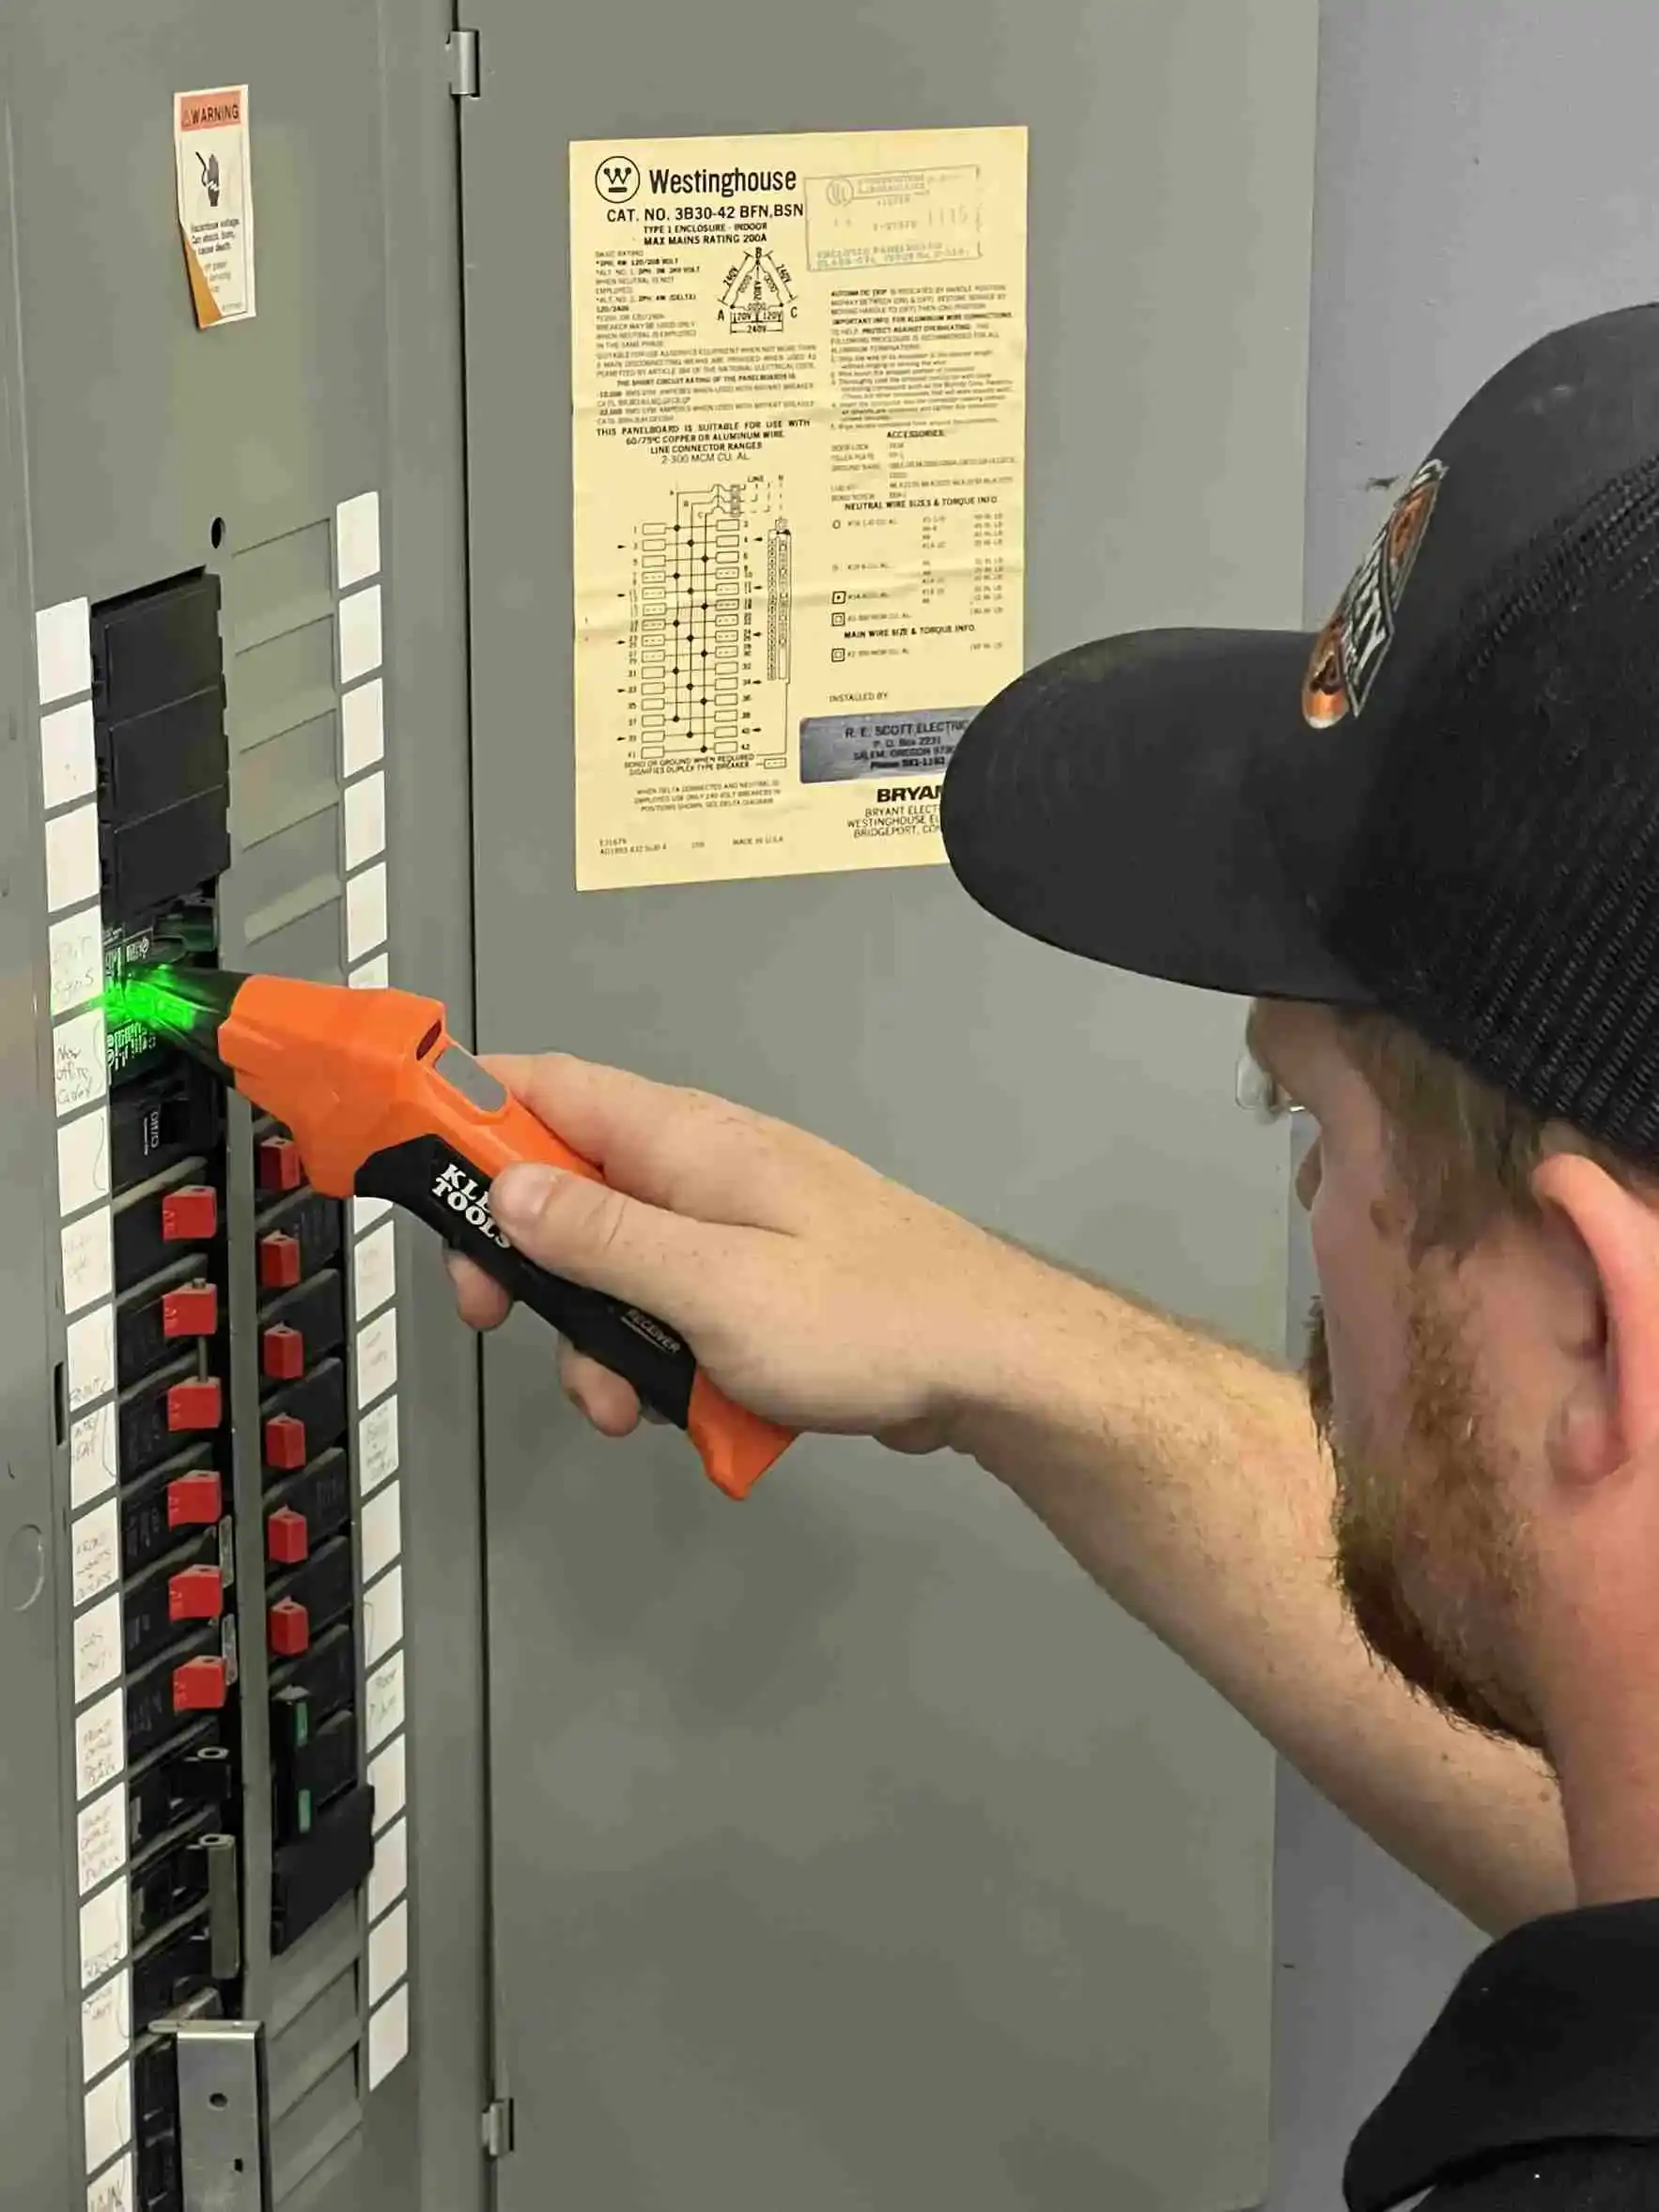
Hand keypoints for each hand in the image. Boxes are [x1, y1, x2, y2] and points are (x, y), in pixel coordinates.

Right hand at [446, 1054, 1034, 1453]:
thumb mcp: (711, 1284)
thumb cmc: (871, 1315)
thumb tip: (505, 1188)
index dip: (462, 1115)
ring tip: (631, 1403)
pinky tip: (694, 1408)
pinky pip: (671, 1311)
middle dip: (524, 1264)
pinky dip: (662, 1360)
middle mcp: (698, 1167)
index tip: (408, 1173)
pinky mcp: (757, 1284)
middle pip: (562, 1187)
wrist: (994, 1362)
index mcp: (682, 1139)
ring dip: (598, 1338)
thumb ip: (601, 1236)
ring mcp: (730, 1225)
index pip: (541, 1085)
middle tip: (503, 1322)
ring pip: (613, 1267)